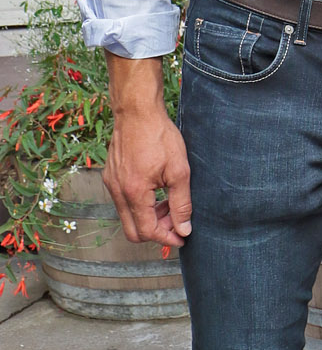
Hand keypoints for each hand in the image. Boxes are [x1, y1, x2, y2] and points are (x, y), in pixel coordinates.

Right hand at [103, 55, 191, 245]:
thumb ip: (181, 203)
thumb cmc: (159, 136)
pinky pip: (123, 202)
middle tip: (176, 222)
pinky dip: (140, 205)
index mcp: (134, 193)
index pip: (146, 232)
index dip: (167, 238)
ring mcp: (111, 184)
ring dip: (149, 218)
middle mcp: (117, 192)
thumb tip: (184, 229)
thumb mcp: (179, 171)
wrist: (136, 111)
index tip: (183, 236)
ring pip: (128, 217)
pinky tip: (156, 192)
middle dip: (156, 232)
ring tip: (169, 204)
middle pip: (132, 232)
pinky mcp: (110, 176)